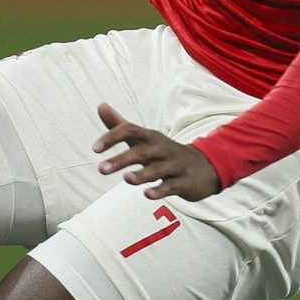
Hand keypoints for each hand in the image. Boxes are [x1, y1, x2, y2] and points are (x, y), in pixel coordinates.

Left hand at [94, 103, 221, 200]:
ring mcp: (174, 166)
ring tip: (126, 178)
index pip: (130, 131)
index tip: (95, 149)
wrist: (204, 167)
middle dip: (121, 160)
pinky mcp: (184, 183)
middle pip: (141, 152)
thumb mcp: (144, 138)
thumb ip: (120, 125)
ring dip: (141, 174)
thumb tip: (100, 105)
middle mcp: (162, 149)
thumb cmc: (164, 153)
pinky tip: (147, 194)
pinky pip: (172, 186)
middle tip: (101, 169)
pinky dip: (160, 190)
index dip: (112, 137)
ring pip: (157, 169)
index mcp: (151, 138)